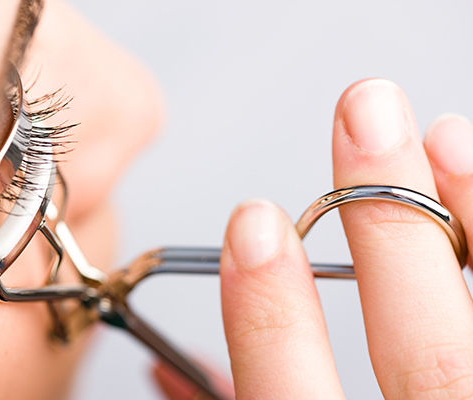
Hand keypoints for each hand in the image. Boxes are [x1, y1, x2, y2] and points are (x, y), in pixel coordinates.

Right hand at [220, 79, 472, 397]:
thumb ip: (243, 393)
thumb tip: (179, 359)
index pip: (291, 398)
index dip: (268, 314)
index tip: (254, 227)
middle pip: (425, 358)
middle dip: (389, 230)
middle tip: (365, 122)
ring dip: (464, 223)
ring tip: (441, 139)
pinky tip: (472, 185)